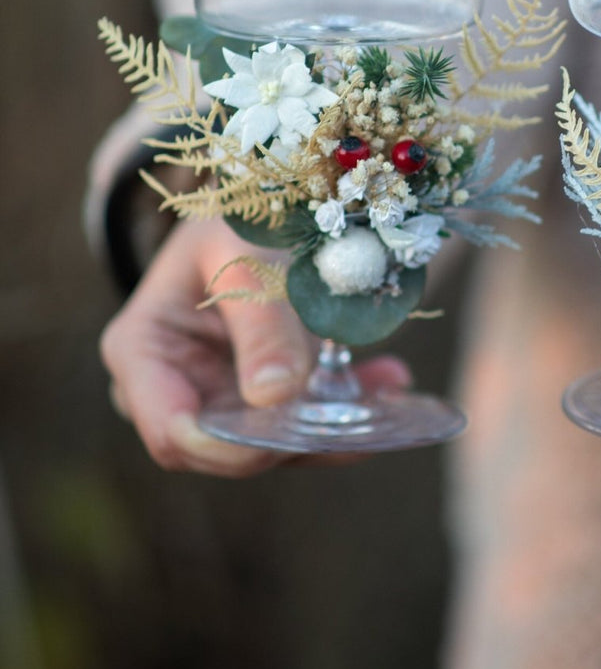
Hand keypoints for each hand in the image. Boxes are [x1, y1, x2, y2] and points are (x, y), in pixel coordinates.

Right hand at [99, 216, 409, 476]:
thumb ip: (261, 322)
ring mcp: (217, 405)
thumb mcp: (245, 255)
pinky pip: (302, 430)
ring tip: (390, 383)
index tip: (284, 435)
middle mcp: (173, 390)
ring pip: (273, 446)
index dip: (221, 447)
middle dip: (291, 440)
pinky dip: (347, 413)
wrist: (258, 218)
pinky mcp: (261, 410)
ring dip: (333, 427)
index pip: (169, 427)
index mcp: (142, 349)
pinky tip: (391, 380)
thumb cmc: (233, 227)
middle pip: (222, 450)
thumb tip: (276, 395)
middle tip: (359, 415)